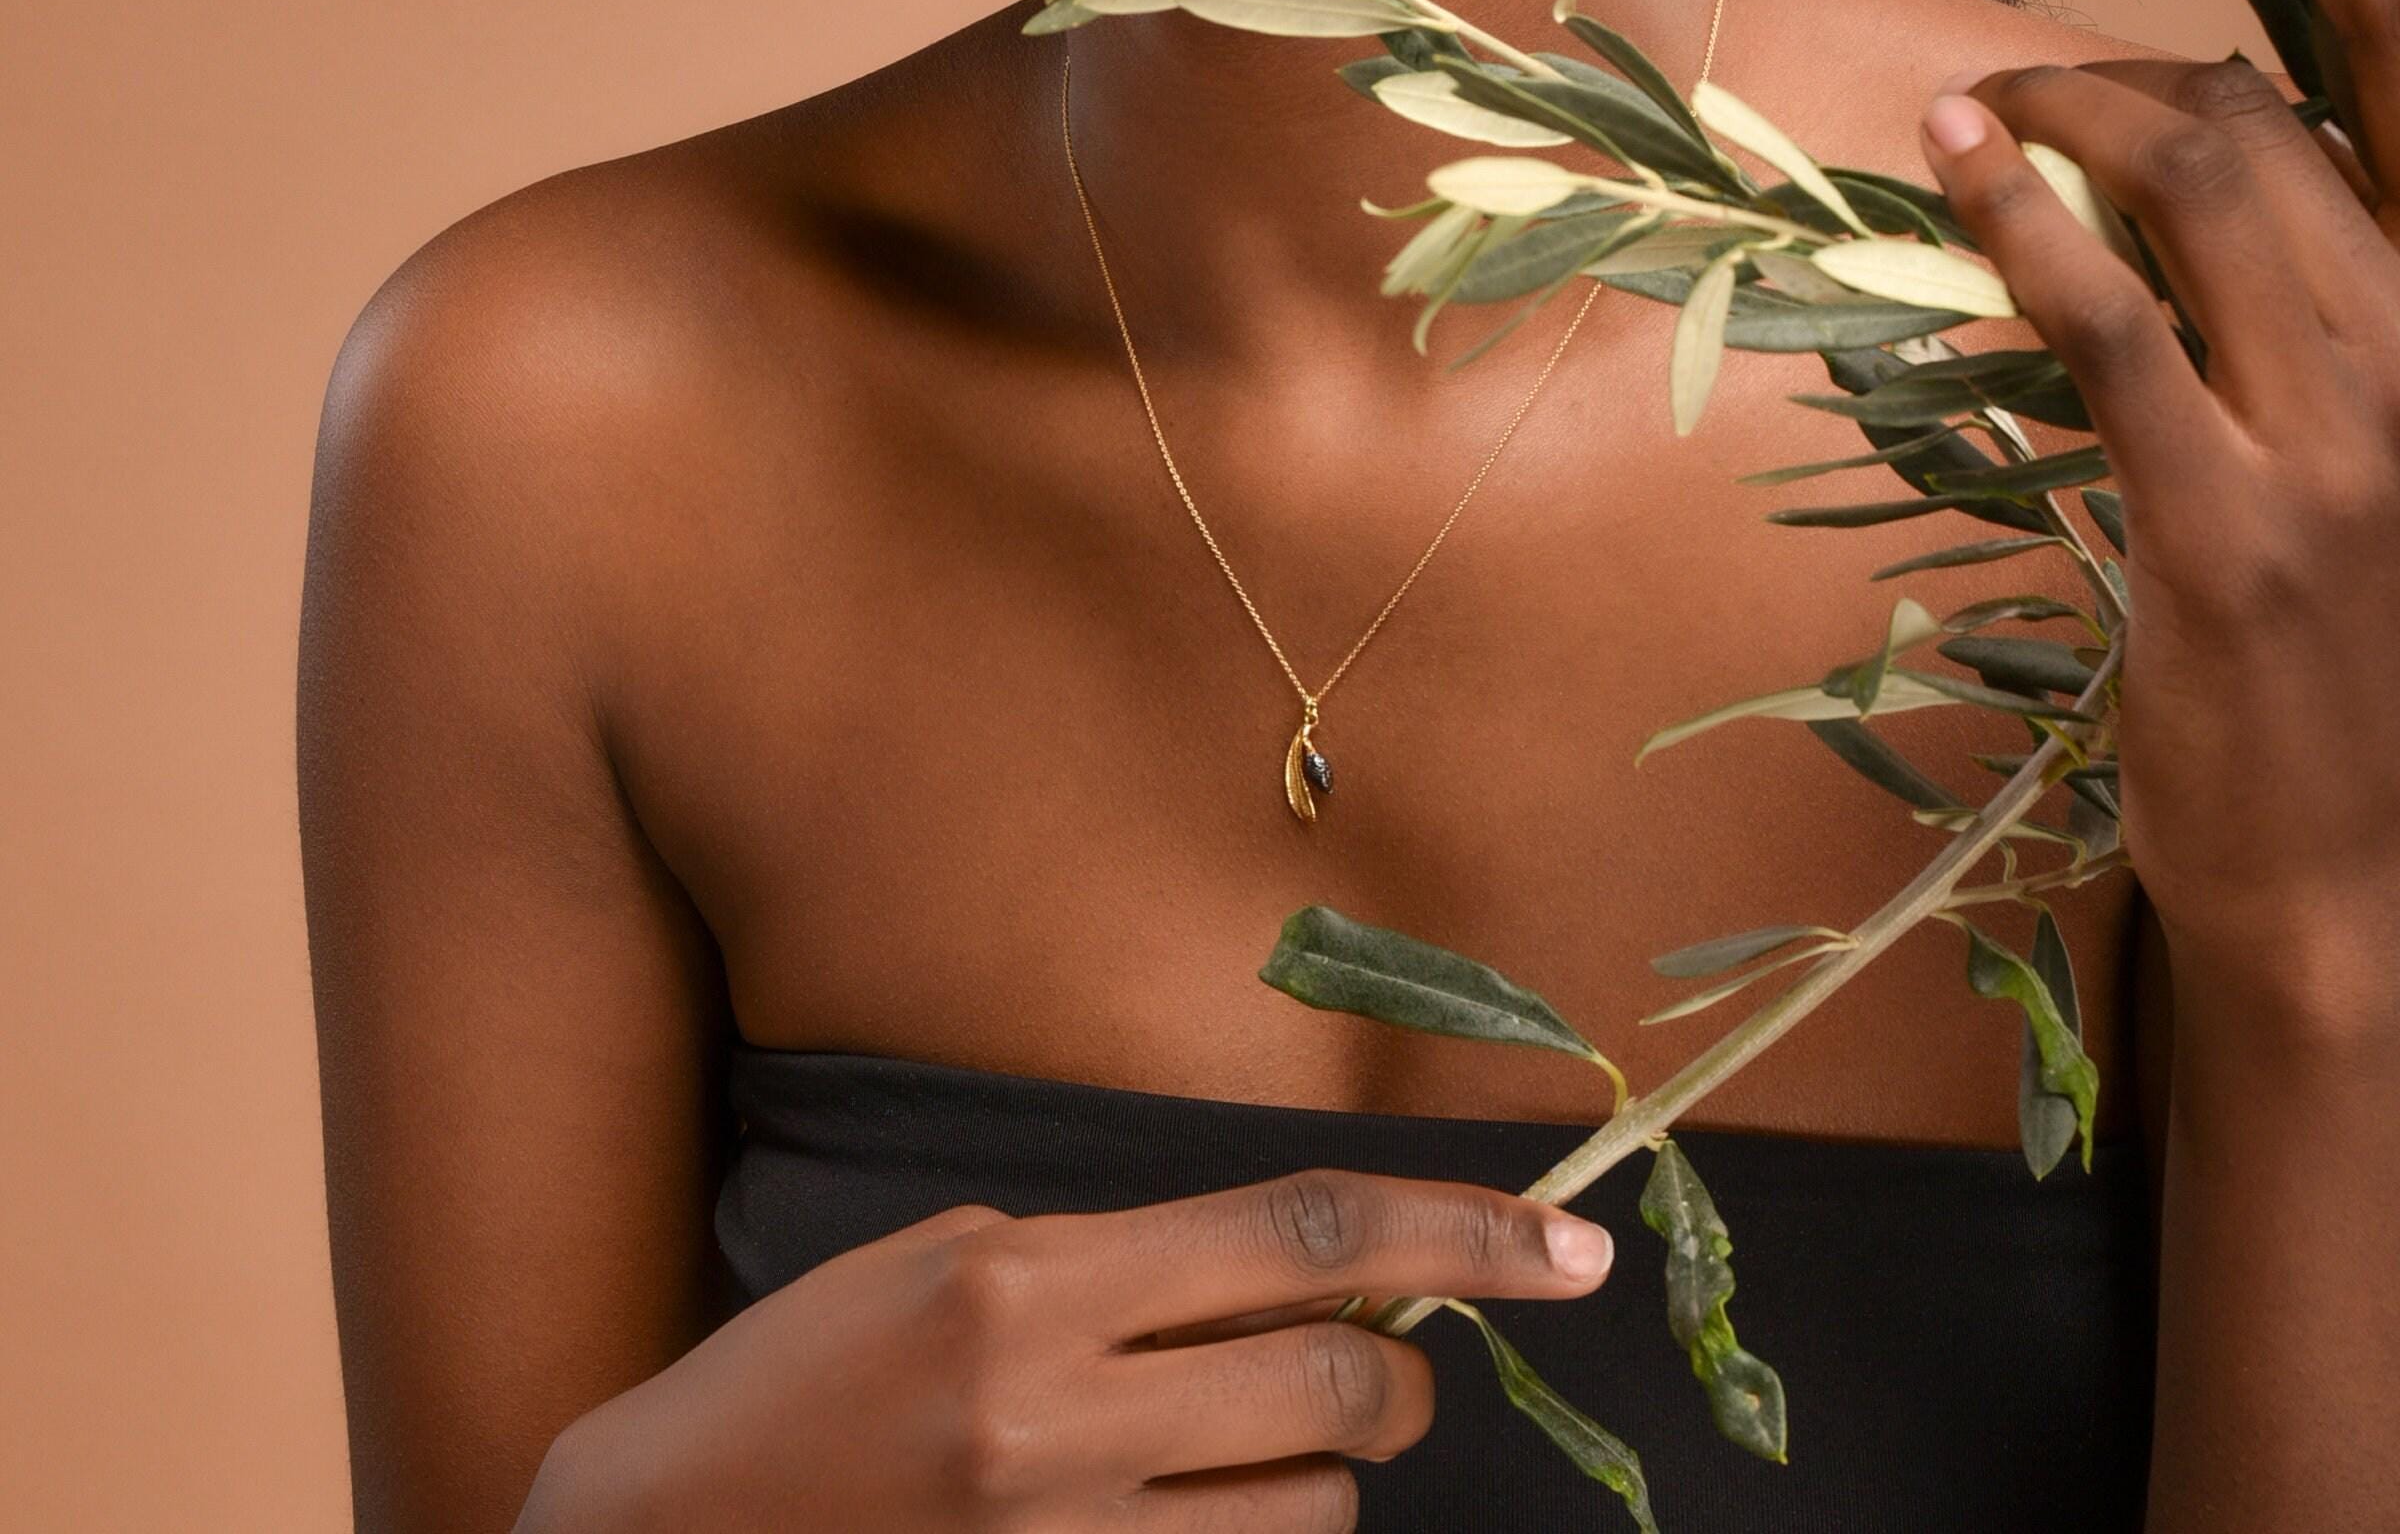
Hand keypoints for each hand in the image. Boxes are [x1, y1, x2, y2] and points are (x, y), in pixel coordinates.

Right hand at [522, 1168, 1610, 1530]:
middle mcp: (1057, 1416)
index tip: (1570, 1246)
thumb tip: (1285, 1267)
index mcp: (1029, 1279)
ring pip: (1312, 1514)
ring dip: (1317, 1474)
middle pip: (1341, 1384)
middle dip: (1402, 1371)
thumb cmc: (802, 1378)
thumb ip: (1116, 1263)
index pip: (1297, 1234)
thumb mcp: (949, 1259)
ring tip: (1227, 1453)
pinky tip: (1183, 1518)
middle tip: (1381, 1365)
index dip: (1458, 1233)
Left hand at [1915, 0, 2399, 1031]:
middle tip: (2040, 78)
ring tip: (1983, 117)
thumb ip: (2321, 281)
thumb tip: (2209, 131)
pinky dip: (2023, 217)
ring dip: (2065, 118)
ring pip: (2197, 180)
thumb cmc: (2369, 652)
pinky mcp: (2237, 518)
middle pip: (2275, 108)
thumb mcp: (2380, 437)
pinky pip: (2111, 313)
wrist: (2370, 887)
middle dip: (2138, 65)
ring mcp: (2354, 433)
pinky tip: (1959, 163)